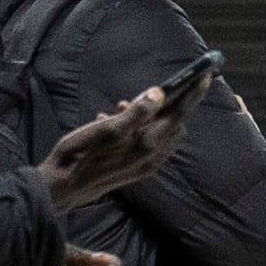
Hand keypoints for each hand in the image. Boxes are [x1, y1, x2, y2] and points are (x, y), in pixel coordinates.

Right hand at [42, 87, 186, 208]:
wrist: (61, 189)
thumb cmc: (80, 156)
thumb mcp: (106, 129)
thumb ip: (136, 112)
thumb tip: (159, 94)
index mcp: (148, 146)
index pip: (179, 115)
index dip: (192, 94)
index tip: (204, 76)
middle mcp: (151, 158)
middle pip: (174, 125)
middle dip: (168, 105)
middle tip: (150, 91)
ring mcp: (143, 165)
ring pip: (158, 133)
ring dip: (148, 116)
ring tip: (122, 105)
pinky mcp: (132, 169)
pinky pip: (145, 142)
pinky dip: (137, 128)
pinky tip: (112, 119)